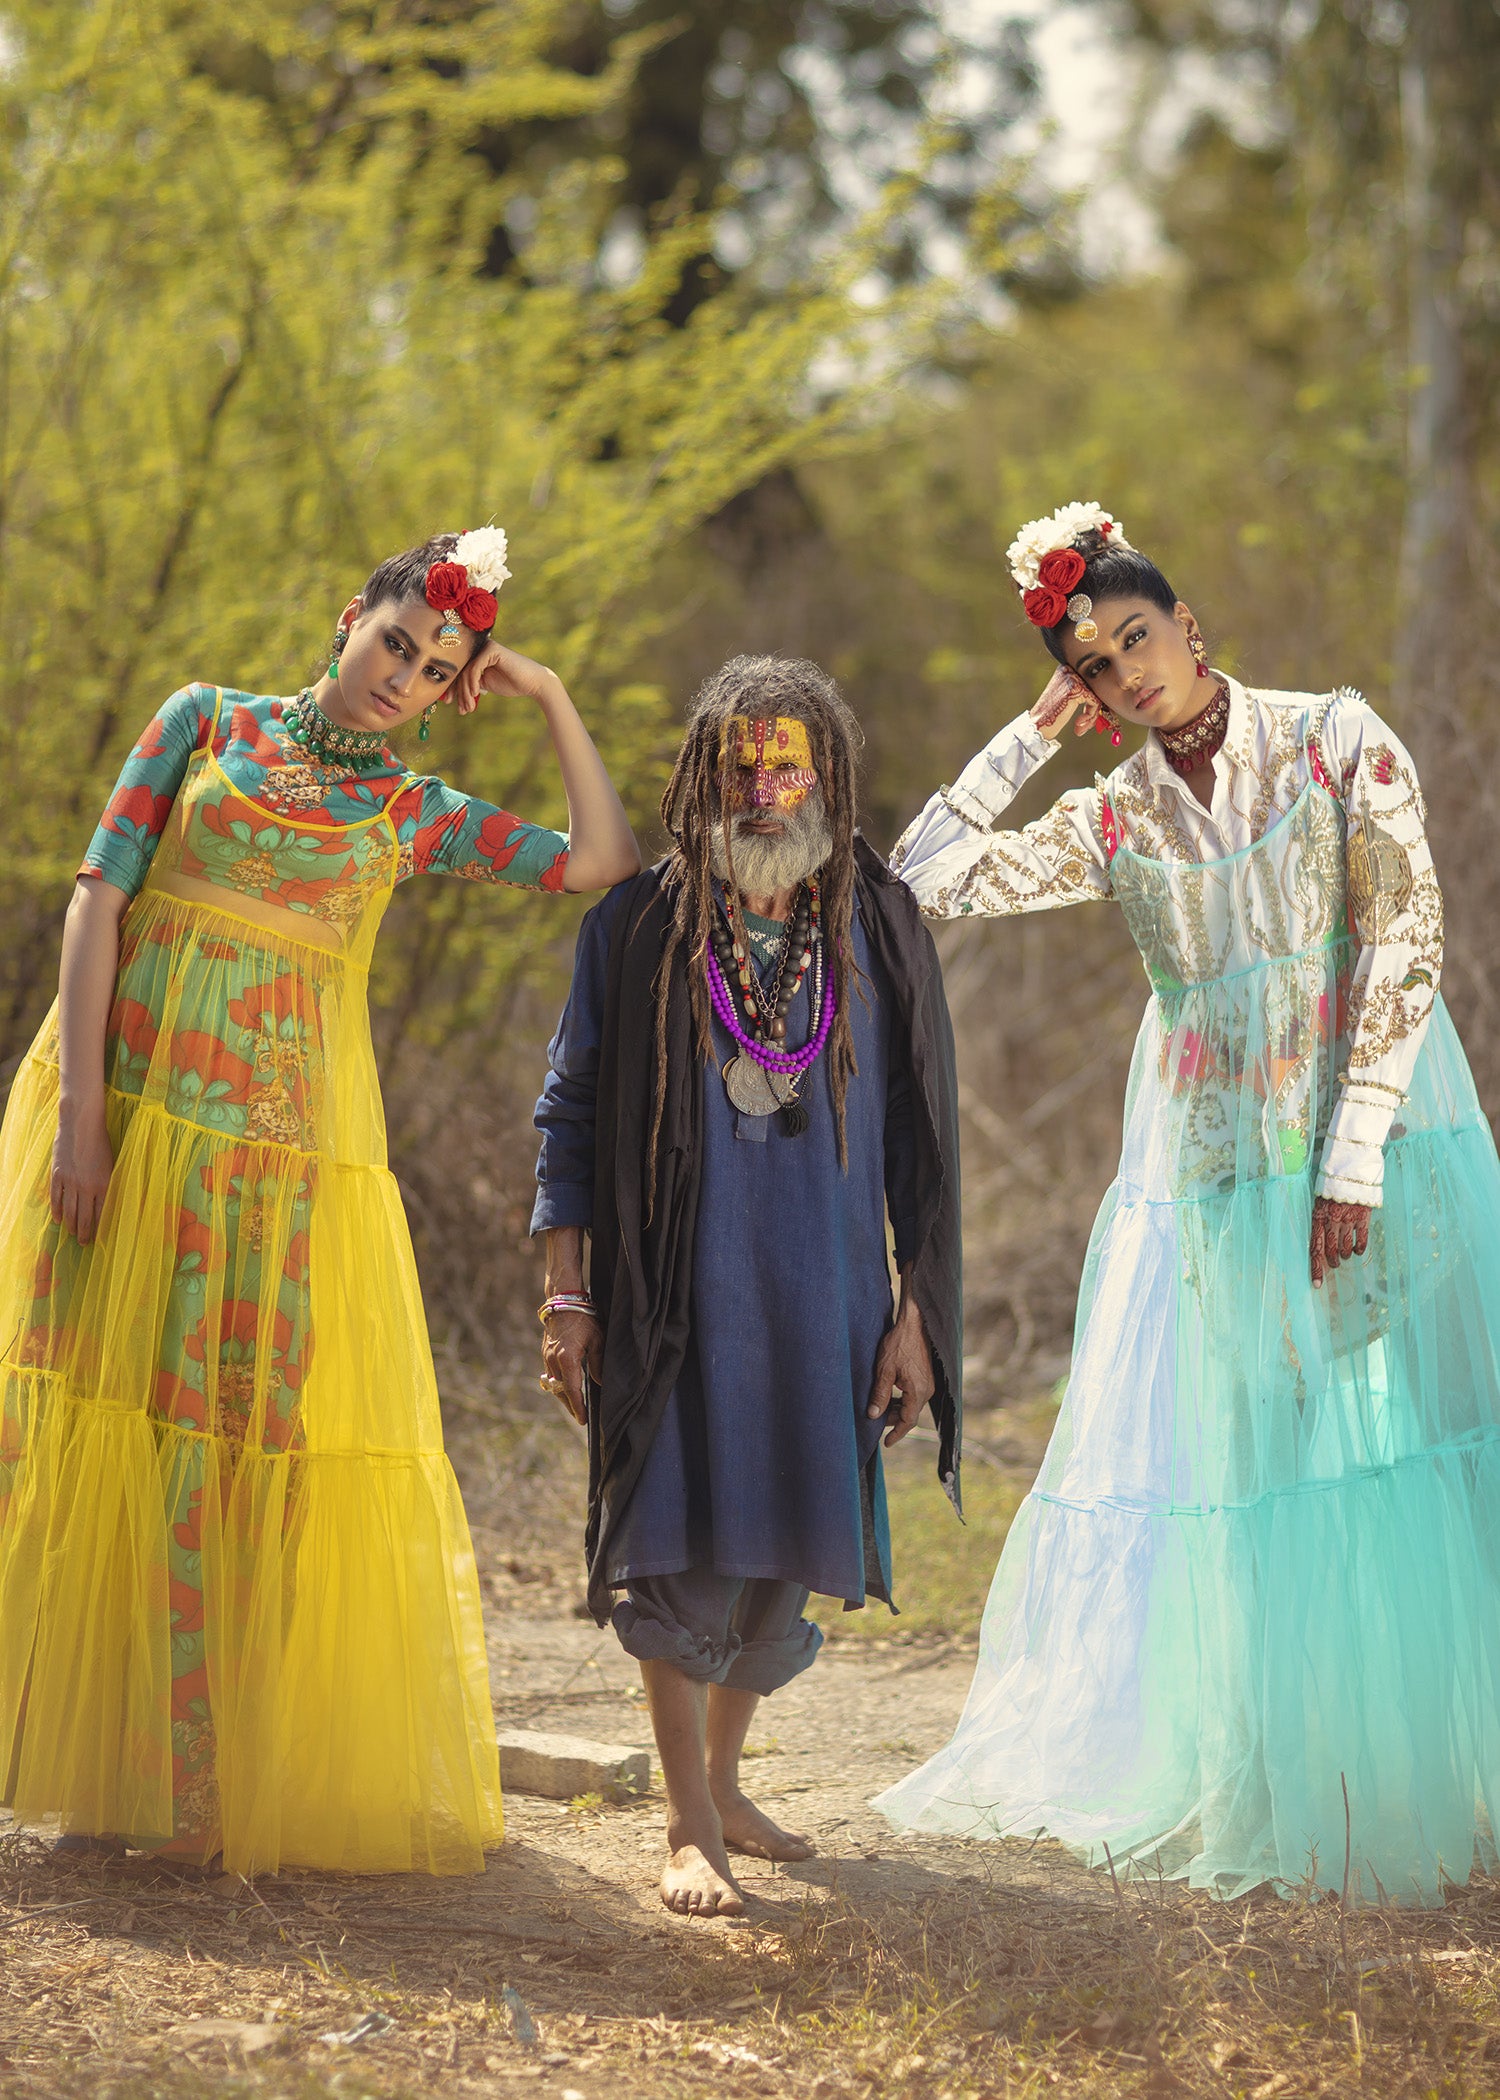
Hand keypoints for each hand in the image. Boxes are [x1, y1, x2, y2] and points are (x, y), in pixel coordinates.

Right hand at [50, 1104, 113, 1244]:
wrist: (82, 1124)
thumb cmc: (101, 1143)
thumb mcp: (112, 1165)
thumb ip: (108, 1184)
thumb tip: (106, 1202)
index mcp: (104, 1184)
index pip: (102, 1214)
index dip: (99, 1229)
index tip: (98, 1239)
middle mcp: (87, 1186)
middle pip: (85, 1217)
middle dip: (85, 1233)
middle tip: (84, 1243)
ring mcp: (70, 1181)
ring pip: (70, 1211)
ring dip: (72, 1226)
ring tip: (73, 1235)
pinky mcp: (57, 1175)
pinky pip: (56, 1198)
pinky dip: (57, 1211)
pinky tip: (58, 1220)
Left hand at [450, 640, 562, 717]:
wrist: (533, 683)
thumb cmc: (511, 684)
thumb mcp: (484, 685)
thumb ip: (469, 684)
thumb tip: (448, 693)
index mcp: (477, 654)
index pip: (459, 670)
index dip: (452, 687)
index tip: (448, 703)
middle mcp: (479, 647)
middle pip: (460, 670)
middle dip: (457, 692)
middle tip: (460, 709)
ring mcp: (485, 646)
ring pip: (466, 670)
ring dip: (465, 691)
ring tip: (469, 707)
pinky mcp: (492, 649)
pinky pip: (475, 667)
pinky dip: (472, 682)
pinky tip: (475, 694)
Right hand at [541, 1308, 601, 1425]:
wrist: (563, 1303)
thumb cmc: (583, 1319)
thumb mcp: (597, 1340)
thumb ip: (598, 1363)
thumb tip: (600, 1382)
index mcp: (567, 1358)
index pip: (572, 1389)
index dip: (577, 1406)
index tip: (582, 1419)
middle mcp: (553, 1360)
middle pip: (560, 1391)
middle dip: (570, 1406)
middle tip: (579, 1417)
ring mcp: (547, 1357)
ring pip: (553, 1385)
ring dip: (562, 1397)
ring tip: (573, 1406)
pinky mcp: (545, 1353)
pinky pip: (550, 1375)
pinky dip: (557, 1385)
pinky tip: (564, 1389)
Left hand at [867, 1295, 935, 1446]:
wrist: (914, 1323)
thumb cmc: (899, 1344)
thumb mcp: (884, 1370)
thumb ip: (880, 1394)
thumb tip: (873, 1415)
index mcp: (918, 1391)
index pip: (909, 1421)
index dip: (897, 1434)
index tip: (886, 1443)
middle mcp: (927, 1390)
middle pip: (910, 1414)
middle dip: (894, 1421)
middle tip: (876, 1421)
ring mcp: (928, 1384)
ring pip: (912, 1405)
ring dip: (897, 1409)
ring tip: (879, 1409)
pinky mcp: (925, 1377)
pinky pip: (914, 1395)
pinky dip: (902, 1400)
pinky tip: (889, 1396)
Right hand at [1030, 665, 1099, 741]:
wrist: (1038, 725)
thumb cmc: (1051, 715)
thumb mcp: (1066, 698)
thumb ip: (1081, 691)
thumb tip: (1104, 695)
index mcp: (1066, 669)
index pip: (1089, 682)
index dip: (1092, 701)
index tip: (1090, 716)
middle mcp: (1069, 670)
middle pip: (1094, 689)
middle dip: (1093, 710)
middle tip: (1086, 725)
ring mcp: (1073, 678)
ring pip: (1095, 696)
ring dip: (1091, 716)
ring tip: (1081, 728)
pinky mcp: (1077, 689)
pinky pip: (1094, 702)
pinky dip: (1090, 716)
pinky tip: (1078, 725)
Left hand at [1309, 1196, 1371, 1287]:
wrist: (1349, 1171)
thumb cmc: (1331, 1191)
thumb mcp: (1318, 1205)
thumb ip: (1318, 1224)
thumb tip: (1319, 1247)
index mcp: (1318, 1218)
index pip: (1315, 1248)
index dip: (1316, 1268)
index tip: (1316, 1285)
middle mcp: (1332, 1220)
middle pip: (1331, 1251)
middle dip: (1332, 1261)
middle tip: (1334, 1263)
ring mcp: (1348, 1219)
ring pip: (1346, 1248)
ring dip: (1344, 1255)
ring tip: (1344, 1254)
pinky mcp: (1363, 1216)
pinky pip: (1361, 1240)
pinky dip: (1359, 1249)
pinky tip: (1357, 1250)